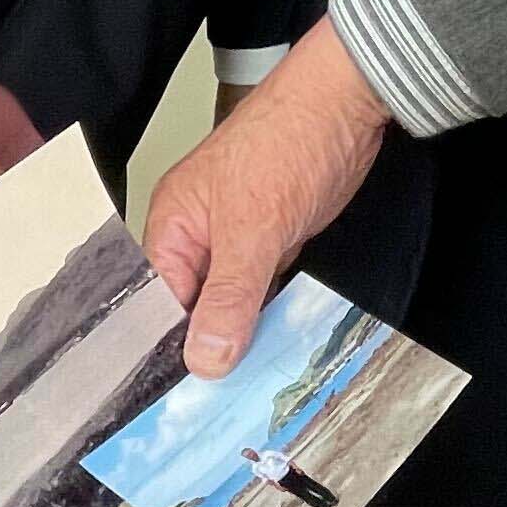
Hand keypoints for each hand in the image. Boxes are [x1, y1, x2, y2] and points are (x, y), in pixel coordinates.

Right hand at [144, 25, 393, 375]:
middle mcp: (199, 233)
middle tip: (218, 406)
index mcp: (173, 224)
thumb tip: (203, 360)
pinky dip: (270, 313)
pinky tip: (276, 348)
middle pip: (192, 306)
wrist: (349, 100)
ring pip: (231, 301)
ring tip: (245, 388)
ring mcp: (240, 236)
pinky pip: (264, 288)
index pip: (157, 303)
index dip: (171, 347)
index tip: (185, 398)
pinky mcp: (276, 238)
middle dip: (206, 347)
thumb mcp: (254, 229)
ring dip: (242, 335)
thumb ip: (228, 298)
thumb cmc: (290, 141)